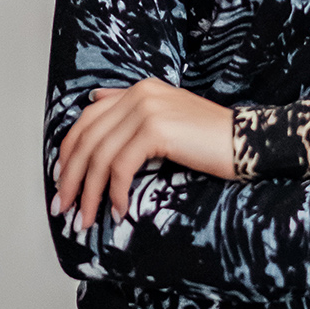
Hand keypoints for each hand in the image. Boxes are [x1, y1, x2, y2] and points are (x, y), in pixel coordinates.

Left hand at [53, 79, 234, 229]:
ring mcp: (147, 109)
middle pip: (88, 139)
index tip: (62, 181)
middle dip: (70, 177)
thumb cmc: (212, 139)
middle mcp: (139, 94)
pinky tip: (119, 211)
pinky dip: (115, 193)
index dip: (69, 152)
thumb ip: (134, 111)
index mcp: (139, 89)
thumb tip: (95, 103)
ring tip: (86, 218)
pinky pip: (121, 167)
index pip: (88, 119)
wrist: (247, 142)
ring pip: (100, 156)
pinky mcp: (156, 130)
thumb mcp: (168, 117)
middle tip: (64, 207)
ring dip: (89, 193)